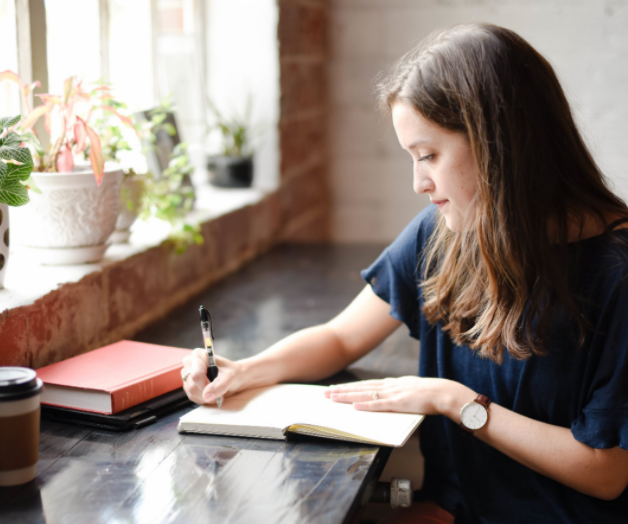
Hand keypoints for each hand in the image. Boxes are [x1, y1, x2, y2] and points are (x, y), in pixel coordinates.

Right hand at [181, 348, 242, 404]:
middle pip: (192, 385)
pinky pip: (192, 396)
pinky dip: (203, 399)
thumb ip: (220, 385)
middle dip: (207, 393)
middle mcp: (189, 362)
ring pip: (191, 392)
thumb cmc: (231, 372)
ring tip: (217, 393)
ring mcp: (186, 374)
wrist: (232, 376)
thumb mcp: (231, 376)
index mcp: (198, 355)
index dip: (206, 386)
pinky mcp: (187, 384)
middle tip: (220, 393)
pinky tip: (211, 394)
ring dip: (206, 397)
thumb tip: (207, 396)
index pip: (196, 375)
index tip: (217, 390)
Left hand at [324, 376, 463, 414]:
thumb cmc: (429, 394)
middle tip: (325, 393)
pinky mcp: (398, 403)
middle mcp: (389, 386)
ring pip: (365, 394)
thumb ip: (398, 394)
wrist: (443, 393)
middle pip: (360, 387)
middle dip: (342, 390)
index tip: (336, 388)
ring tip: (333, 398)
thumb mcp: (410, 390)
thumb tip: (388, 399)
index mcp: (392, 383)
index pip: (366, 384)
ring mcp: (392, 394)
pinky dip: (365, 405)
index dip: (350, 387)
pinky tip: (354, 406)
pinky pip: (379, 405)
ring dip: (347, 396)